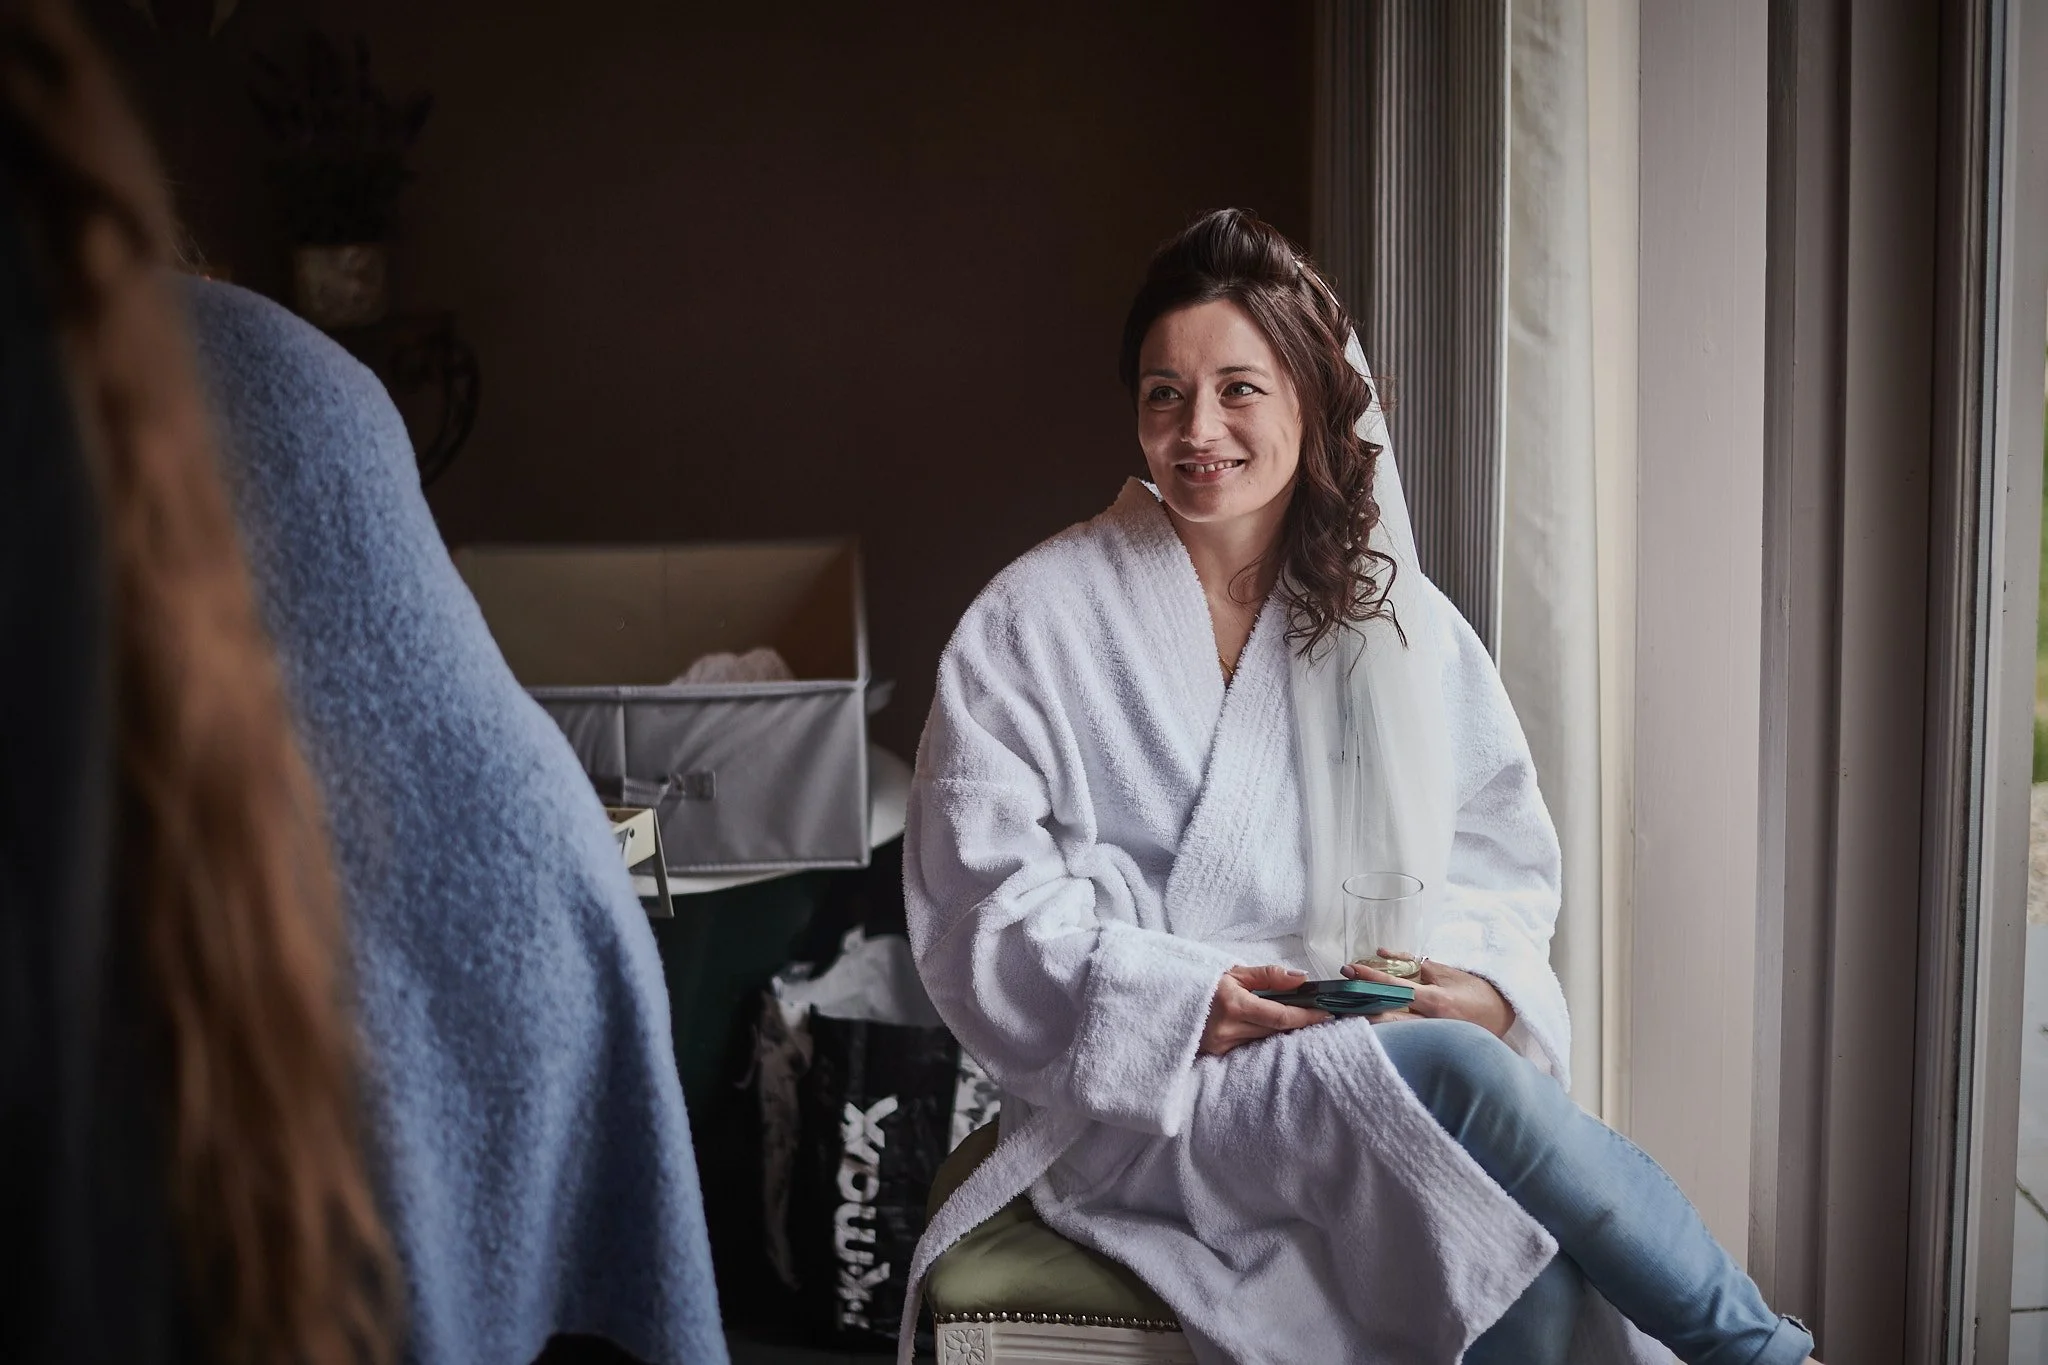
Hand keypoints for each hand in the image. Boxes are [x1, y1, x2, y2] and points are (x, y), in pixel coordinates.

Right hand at [1199, 965, 1329, 1056]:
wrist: (1165, 1001)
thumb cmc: (1200, 982)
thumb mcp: (1232, 972)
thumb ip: (1268, 975)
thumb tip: (1301, 978)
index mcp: (1234, 1005)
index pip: (1281, 1017)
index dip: (1307, 1017)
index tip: (1327, 1013)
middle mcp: (1229, 1030)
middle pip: (1276, 1031)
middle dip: (1297, 1022)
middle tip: (1317, 1012)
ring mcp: (1222, 1045)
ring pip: (1264, 1040)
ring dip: (1279, 1029)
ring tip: (1292, 1016)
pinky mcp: (1217, 1054)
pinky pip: (1249, 1046)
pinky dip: (1260, 1035)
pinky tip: (1265, 1026)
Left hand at [1343, 954, 1515, 1038]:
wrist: (1503, 1013)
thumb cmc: (1474, 989)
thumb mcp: (1444, 971)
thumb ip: (1413, 963)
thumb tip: (1382, 953)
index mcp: (1435, 1001)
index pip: (1395, 988)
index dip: (1370, 978)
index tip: (1350, 970)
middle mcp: (1431, 1024)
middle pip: (1386, 1017)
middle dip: (1359, 1007)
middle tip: (1334, 999)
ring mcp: (1431, 1039)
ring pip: (1392, 1034)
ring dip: (1367, 1024)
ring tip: (1341, 1014)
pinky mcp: (1432, 1049)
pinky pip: (1403, 1041)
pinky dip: (1384, 1035)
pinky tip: (1365, 1030)